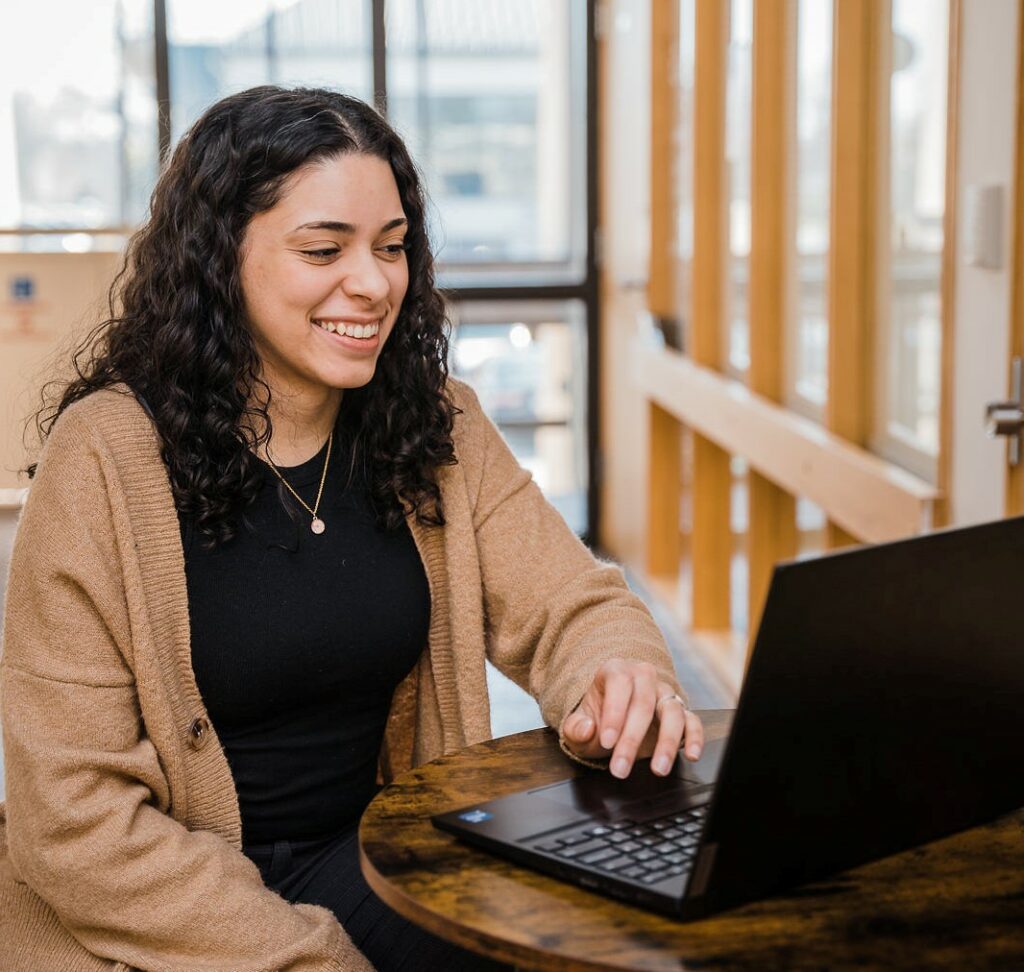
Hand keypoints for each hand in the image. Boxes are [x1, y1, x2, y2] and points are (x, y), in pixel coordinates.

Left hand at [560, 658, 703, 778]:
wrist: (613, 723)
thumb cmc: (597, 721)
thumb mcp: (577, 726)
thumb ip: (575, 728)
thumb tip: (587, 728)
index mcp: (615, 671)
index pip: (619, 684)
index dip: (614, 712)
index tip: (607, 741)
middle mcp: (643, 677)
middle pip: (644, 702)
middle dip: (632, 739)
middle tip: (621, 768)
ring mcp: (664, 693)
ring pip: (672, 711)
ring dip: (667, 742)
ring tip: (658, 769)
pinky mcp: (680, 711)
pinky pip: (692, 721)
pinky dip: (694, 737)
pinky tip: (691, 754)